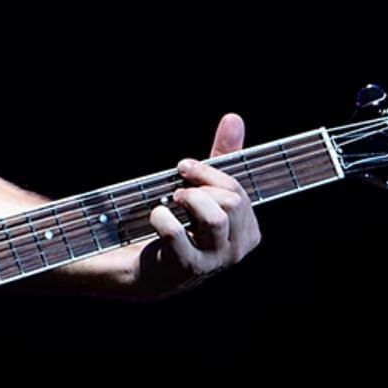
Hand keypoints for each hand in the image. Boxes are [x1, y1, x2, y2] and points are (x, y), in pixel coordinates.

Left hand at [135, 112, 262, 298]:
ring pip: (215, 218)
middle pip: (232, 202)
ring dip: (188, 200)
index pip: (239, 192)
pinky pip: (177, 234)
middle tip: (177, 188)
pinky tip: (156, 218)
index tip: (185, 167)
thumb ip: (220, 156)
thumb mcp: (201, 189)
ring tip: (171, 202)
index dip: (209, 173)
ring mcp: (213, 262)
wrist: (139, 268)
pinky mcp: (185, 269)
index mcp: (247, 230)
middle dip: (200, 186)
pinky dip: (161, 217)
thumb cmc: (176, 226)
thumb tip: (234, 119)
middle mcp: (237, 249)